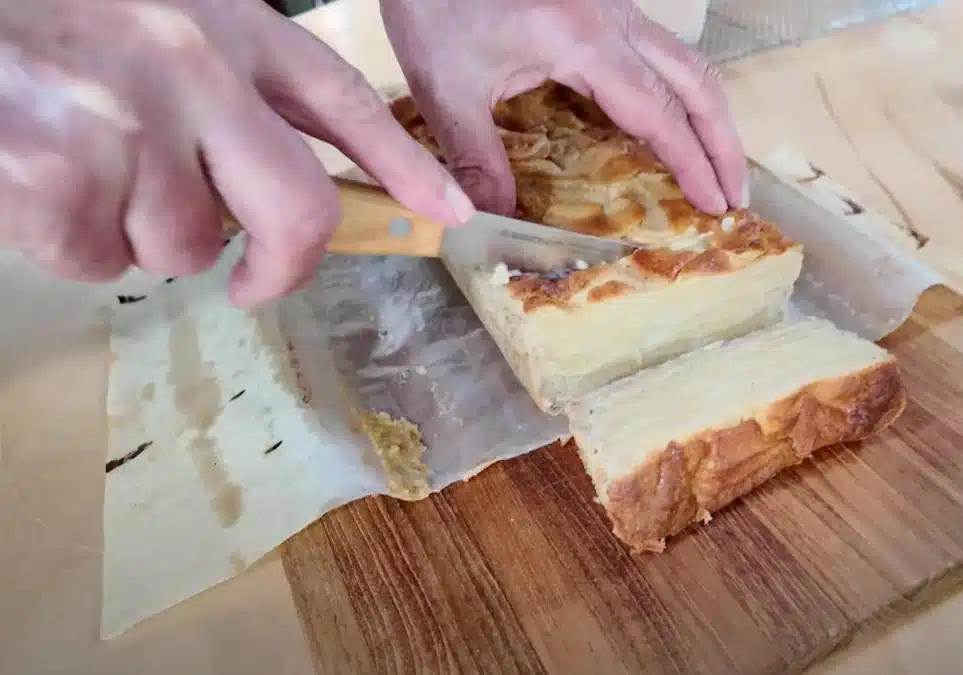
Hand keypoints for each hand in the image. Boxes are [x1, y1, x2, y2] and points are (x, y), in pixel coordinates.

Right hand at [0, 0, 473, 305]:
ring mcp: (129, 121)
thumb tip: (267, 195)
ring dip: (143, 237)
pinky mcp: (61, 173)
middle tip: (254, 284)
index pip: (343, 102)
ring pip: (188, 246)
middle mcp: (192, 66)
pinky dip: (75, 247)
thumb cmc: (45, 20)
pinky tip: (40, 188)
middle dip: (284, 264)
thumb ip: (225, 91)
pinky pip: (103, 261)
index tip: (450, 211)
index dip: (403, 163)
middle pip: (297, 207)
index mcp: (225, 21)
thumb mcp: (156, 22)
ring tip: (86, 172)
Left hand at [380, 0, 746, 216]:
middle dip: (723, 141)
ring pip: (685, 59)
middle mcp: (613, 17)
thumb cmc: (433, 2)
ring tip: (716, 164)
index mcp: (584, 41)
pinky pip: (657, 49)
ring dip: (708, 113)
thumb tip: (491, 222)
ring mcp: (612, 4)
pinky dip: (678, 92)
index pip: (659, 112)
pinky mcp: (599, 2)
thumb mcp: (446, 88)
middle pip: (696, 80)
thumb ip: (477, 159)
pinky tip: (668, 123)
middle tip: (735, 194)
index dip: (692, 162)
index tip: (714, 204)